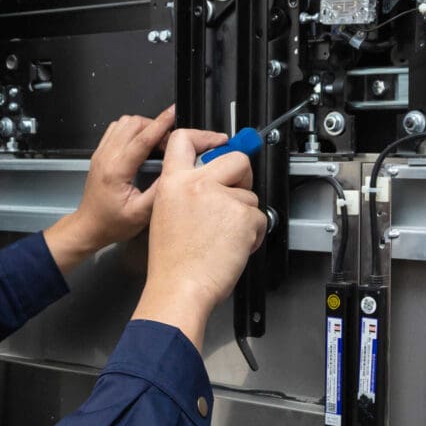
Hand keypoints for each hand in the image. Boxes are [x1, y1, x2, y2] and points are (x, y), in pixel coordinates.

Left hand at [43, 105, 175, 275]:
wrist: (89, 226)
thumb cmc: (110, 223)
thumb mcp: (140, 214)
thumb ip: (159, 191)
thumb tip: (175, 171)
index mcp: (116, 171)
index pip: (141, 139)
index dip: (160, 124)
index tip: (172, 113)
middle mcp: (106, 157)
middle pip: (132, 124)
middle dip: (155, 126)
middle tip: (169, 141)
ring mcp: (101, 153)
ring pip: (123, 123)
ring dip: (143, 126)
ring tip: (157, 142)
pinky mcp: (100, 153)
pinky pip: (116, 129)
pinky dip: (132, 130)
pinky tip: (141, 143)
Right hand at [134, 127, 266, 344]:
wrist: (179, 288)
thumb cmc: (173, 263)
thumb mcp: (166, 215)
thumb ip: (186, 192)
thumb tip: (212, 181)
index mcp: (173, 183)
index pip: (184, 139)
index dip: (207, 137)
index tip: (220, 142)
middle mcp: (196, 184)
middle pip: (235, 159)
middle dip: (243, 175)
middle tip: (237, 192)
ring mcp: (221, 198)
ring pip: (249, 196)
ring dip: (244, 216)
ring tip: (224, 237)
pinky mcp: (242, 215)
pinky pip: (259, 218)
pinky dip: (253, 234)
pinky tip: (234, 246)